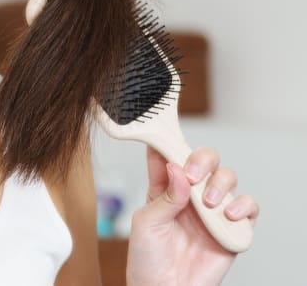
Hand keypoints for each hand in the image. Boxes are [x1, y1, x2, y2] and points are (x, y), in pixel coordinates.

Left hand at [126, 146, 258, 285]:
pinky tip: (228, 215)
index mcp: (165, 187)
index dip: (170, 142)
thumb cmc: (148, 258)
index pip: (170, 155)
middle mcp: (190, 194)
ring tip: (208, 202)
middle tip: (192, 175)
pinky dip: (244, 206)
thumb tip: (177, 169)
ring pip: (228, 178)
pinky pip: (248, 208)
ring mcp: (212, 210)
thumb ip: (164, 197)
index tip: (167, 138)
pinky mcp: (231, 229)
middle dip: (202, 159)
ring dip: (221, 184)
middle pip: (205, 160)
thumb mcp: (146, 223)